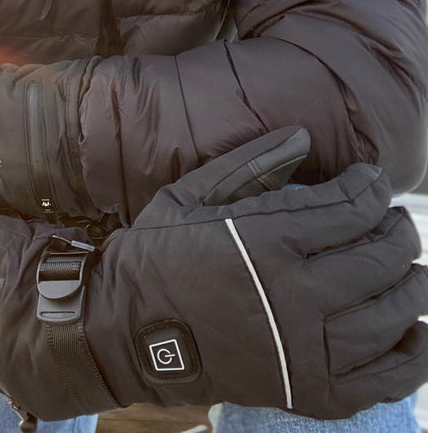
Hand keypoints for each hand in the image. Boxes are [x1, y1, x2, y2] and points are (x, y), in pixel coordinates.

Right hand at [85, 128, 427, 417]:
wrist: (129, 334)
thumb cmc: (158, 257)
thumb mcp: (191, 195)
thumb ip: (251, 164)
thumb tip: (303, 136)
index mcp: (266, 242)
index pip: (353, 208)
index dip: (372, 187)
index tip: (372, 179)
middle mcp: (295, 296)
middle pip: (381, 259)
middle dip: (398, 231)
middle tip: (395, 221)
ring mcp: (307, 351)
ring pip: (392, 314)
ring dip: (412, 284)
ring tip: (410, 268)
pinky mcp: (311, 392)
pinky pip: (385, 378)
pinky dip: (412, 354)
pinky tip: (416, 330)